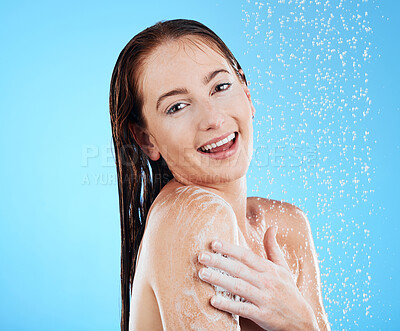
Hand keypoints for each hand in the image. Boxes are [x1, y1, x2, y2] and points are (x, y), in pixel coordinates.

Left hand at [197, 226, 318, 330]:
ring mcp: (264, 298)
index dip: (230, 248)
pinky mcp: (262, 315)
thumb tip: (272, 226)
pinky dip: (228, 305)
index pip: (246, 255)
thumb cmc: (289, 291)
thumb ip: (273, 247)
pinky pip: (242, 309)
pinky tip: (213, 300)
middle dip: (218, 261)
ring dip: (219, 280)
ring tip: (202, 273)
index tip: (213, 243)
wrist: (302, 321)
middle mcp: (266, 281)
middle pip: (239, 269)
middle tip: (200, 256)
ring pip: (238, 287)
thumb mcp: (283, 267)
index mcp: (269, 269)